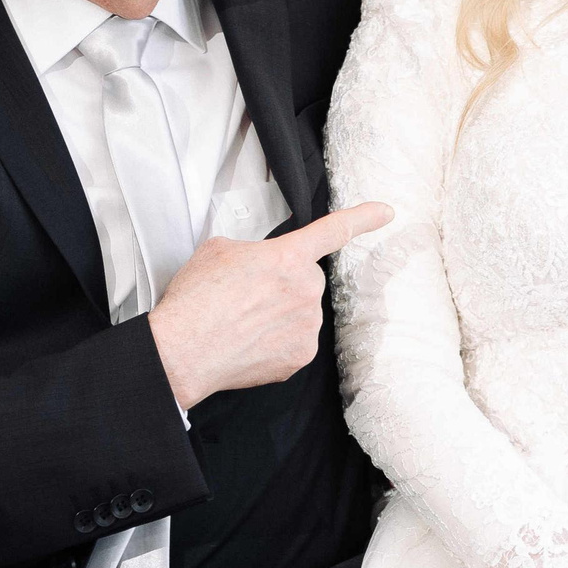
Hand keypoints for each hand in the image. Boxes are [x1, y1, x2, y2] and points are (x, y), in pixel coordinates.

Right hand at [147, 202, 391, 405]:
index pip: (333, 230)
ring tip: (241, 322)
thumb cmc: (195, 300)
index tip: (385, 212)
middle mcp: (306, 290)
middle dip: (283, 285)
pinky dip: (276, 343)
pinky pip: (295, 342)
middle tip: (246, 297)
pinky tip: (249, 343)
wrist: (182, 350)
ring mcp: (307, 325)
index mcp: (287, 256)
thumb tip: (259, 264)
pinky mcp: (301, 356)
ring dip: (279, 315)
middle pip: (305, 280)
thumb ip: (253, 250)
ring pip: (301, 313)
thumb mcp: (218, 251)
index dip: (362, 218)